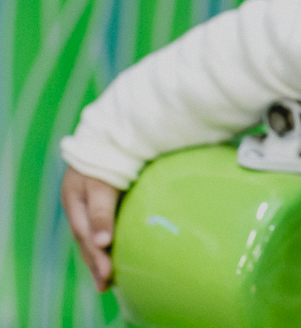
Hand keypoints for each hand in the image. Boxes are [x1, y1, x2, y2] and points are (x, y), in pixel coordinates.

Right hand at [61, 167, 119, 291]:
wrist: (107, 132)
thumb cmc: (105, 156)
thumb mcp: (100, 183)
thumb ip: (101, 211)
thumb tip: (102, 241)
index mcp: (75, 202)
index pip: (86, 236)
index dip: (96, 256)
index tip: (108, 274)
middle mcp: (78, 205)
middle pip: (86, 239)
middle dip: (95, 262)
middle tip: (107, 285)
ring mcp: (86, 202)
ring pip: (91, 234)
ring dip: (98, 255)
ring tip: (107, 277)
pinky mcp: (99, 199)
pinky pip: (98, 225)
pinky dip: (103, 241)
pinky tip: (110, 251)